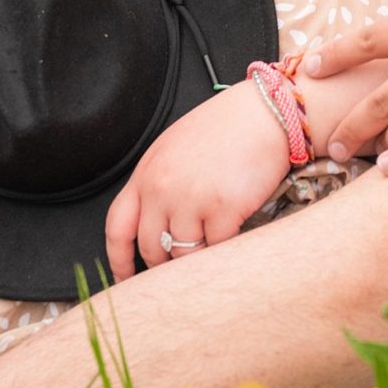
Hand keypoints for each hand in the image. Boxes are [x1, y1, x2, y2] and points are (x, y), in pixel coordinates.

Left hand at [104, 76, 292, 281]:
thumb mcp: (176, 148)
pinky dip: (226, 245)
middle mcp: (162, 189)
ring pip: (184, 253)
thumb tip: (157, 222)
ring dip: (199, 254)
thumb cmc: (229, 125)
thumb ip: (159, 183)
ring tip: (214, 240)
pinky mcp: (224, 208)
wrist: (269, 110)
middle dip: (165, 260)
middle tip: (182, 261)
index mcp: (147, 173)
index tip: (127, 276)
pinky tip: (235, 231)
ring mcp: (192, 200)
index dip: (119, 260)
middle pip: (151, 247)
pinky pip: (217, 246)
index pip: (117, 228)